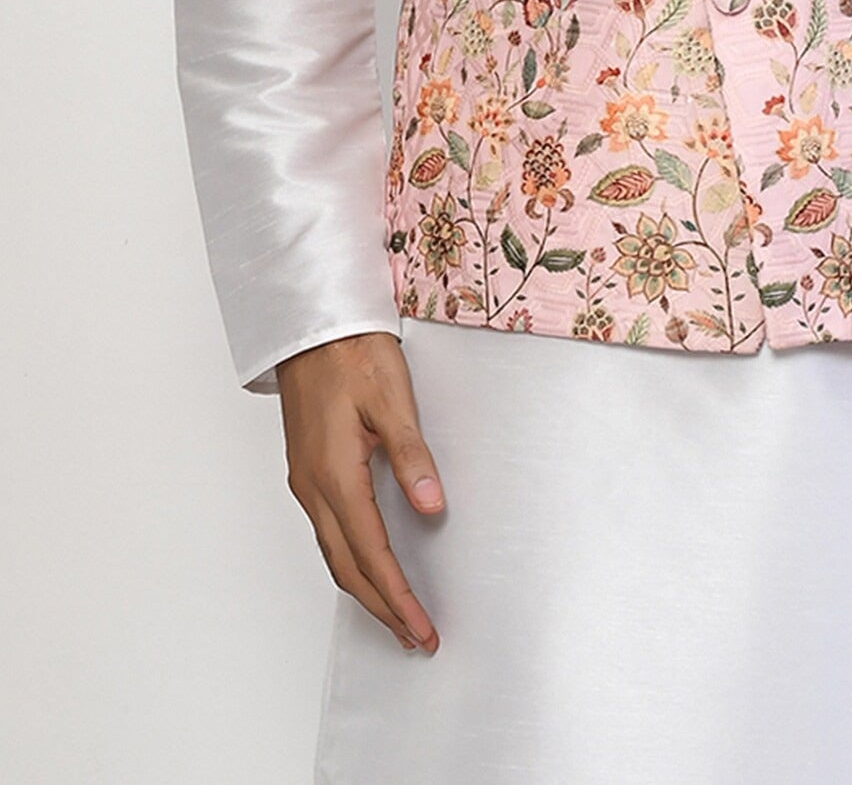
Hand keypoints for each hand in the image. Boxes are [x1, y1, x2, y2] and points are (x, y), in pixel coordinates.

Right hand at [278, 331, 444, 652]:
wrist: (311, 326)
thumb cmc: (351, 354)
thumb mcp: (391, 399)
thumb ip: (411, 456)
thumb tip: (432, 507)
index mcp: (335, 474)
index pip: (371, 554)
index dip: (398, 597)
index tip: (422, 628)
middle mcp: (314, 487)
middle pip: (347, 568)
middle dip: (382, 608)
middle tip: (416, 637)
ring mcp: (306, 481)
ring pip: (333, 554)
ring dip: (365, 590)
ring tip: (397, 615)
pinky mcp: (308, 470)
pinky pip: (328, 532)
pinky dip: (350, 561)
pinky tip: (368, 565)